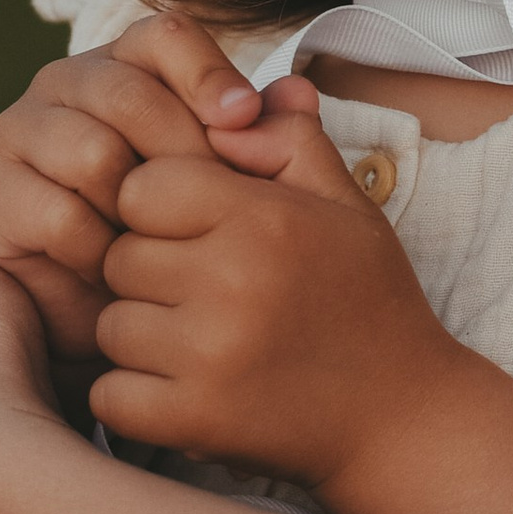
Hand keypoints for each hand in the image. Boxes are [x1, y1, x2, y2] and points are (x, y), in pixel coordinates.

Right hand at [0, 14, 315, 354]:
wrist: (120, 312)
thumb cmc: (185, 231)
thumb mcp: (238, 182)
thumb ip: (272, 135)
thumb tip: (297, 95)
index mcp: (125, 61)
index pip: (165, 36)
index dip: (208, 74)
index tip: (243, 120)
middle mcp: (65, 83)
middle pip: (129, 94)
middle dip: (180, 155)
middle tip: (209, 206)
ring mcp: (20, 134)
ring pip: (93, 152)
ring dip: (137, 211)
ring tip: (161, 243)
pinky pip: (59, 214)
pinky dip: (100, 251)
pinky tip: (118, 271)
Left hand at [92, 99, 473, 513]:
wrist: (402, 417)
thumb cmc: (368, 300)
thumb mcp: (345, 206)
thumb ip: (291, 140)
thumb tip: (252, 92)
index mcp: (264, 218)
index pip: (145, 186)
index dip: (162, 206)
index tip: (197, 232)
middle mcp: (232, 281)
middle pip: (119, 255)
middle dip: (148, 271)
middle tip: (199, 291)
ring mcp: (209, 356)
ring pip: (110, 325)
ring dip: (141, 335)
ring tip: (197, 340)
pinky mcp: (192, 421)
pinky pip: (110, 395)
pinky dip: (135, 396)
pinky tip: (184, 387)